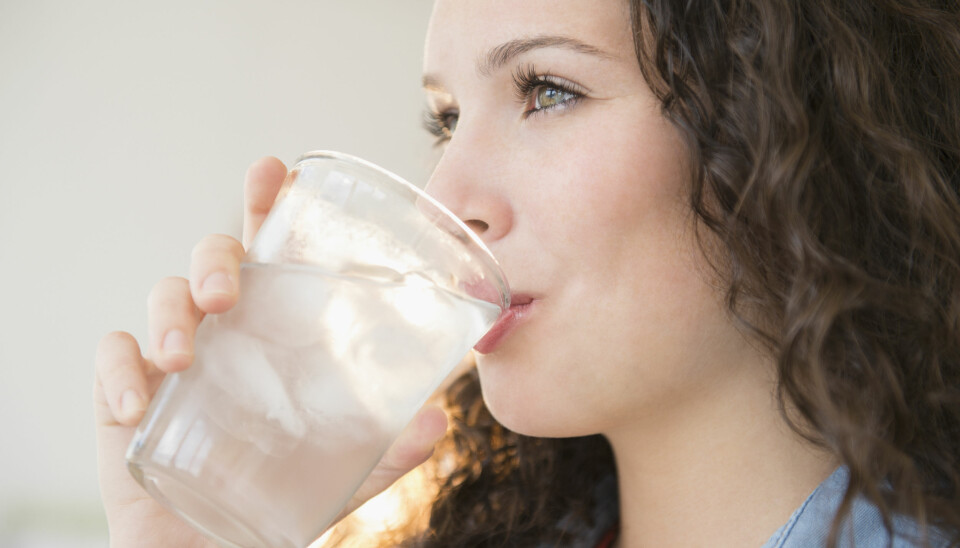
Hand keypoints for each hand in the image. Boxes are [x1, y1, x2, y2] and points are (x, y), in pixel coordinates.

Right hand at [93, 157, 448, 546]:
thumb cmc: (280, 497)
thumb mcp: (342, 475)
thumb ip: (388, 451)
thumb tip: (439, 420)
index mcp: (276, 332)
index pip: (273, 253)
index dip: (268, 205)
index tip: (275, 170)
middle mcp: (226, 333)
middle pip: (214, 258)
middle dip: (217, 256)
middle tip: (229, 293)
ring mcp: (174, 361)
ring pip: (163, 296)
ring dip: (170, 314)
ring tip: (183, 354)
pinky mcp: (128, 398)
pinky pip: (112, 359)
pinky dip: (120, 370)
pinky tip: (140, 404)